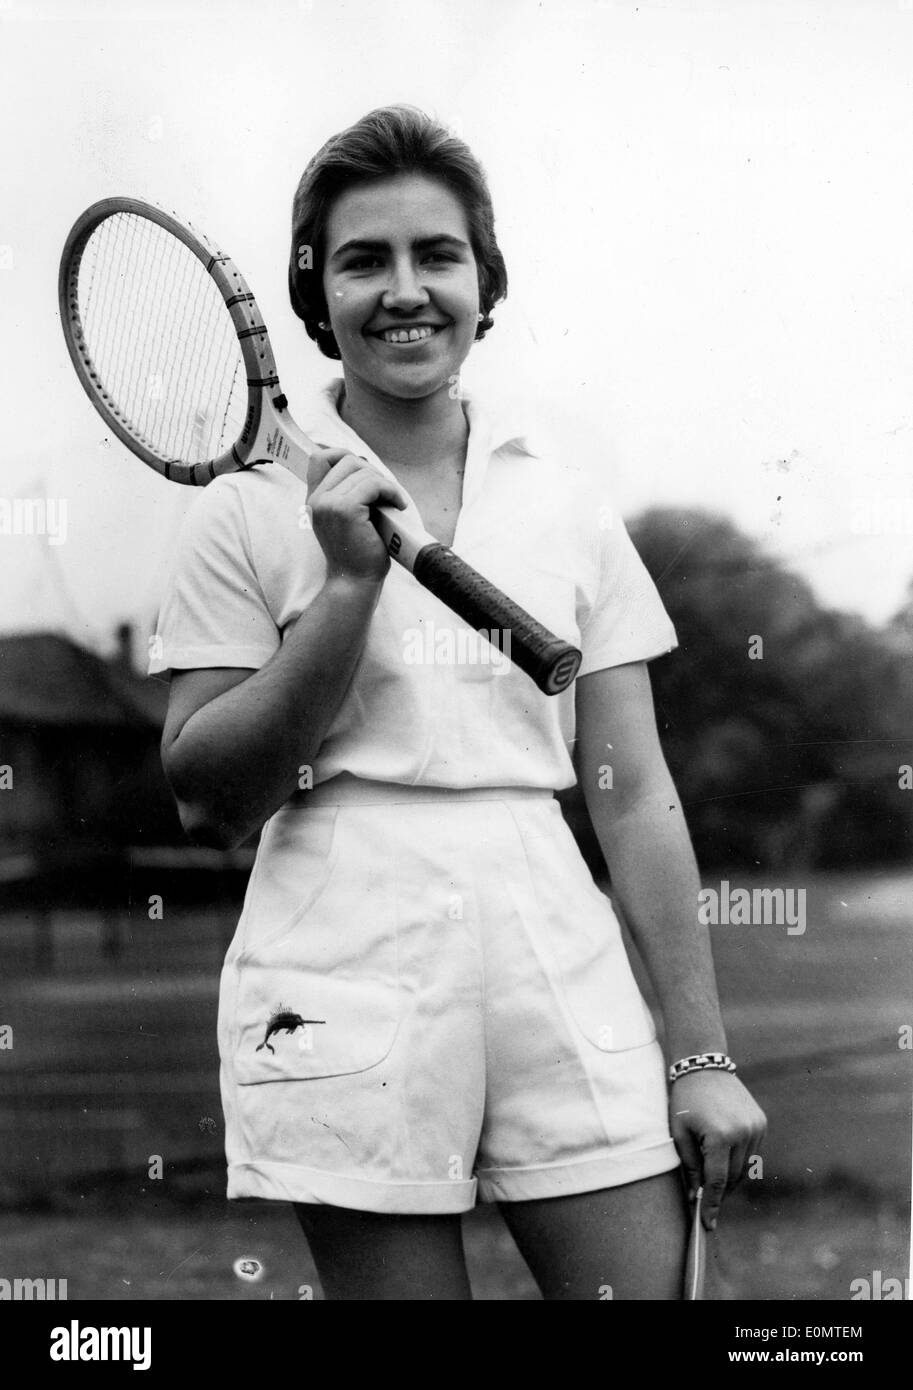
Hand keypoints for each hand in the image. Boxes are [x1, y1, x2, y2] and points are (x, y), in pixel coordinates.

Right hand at [306, 447, 407, 582]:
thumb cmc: (357, 554)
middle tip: (385, 493)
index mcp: (314, 500)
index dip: (342, 454)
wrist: (354, 581)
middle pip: (346, 459)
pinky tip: (397, 505)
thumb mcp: (345, 520)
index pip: (319, 457)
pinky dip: (390, 491)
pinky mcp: (345, 509)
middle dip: (371, 471)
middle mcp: (317, 499)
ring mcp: (328, 503)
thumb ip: (346, 495)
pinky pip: (373, 484)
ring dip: (384, 483)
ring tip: (393, 501)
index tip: (364, 469)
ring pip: (362, 470)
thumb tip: (367, 469)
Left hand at [669, 1070, 766, 1230]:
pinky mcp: (761, 1123)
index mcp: (719, 1136)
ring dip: (729, 1178)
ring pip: (744, 1168)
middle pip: (732, 1177)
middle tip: (705, 1203)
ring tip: (712, 1179)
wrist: (703, 1065)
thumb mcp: (679, 1133)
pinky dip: (738, 1161)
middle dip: (719, 1193)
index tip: (707, 1224)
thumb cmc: (685, 1099)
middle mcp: (743, 1133)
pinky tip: (724, 1157)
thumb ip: (689, 1166)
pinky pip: (751, 1153)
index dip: (711, 1204)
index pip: (716, 1181)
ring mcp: (755, 1128)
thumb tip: (696, 1197)